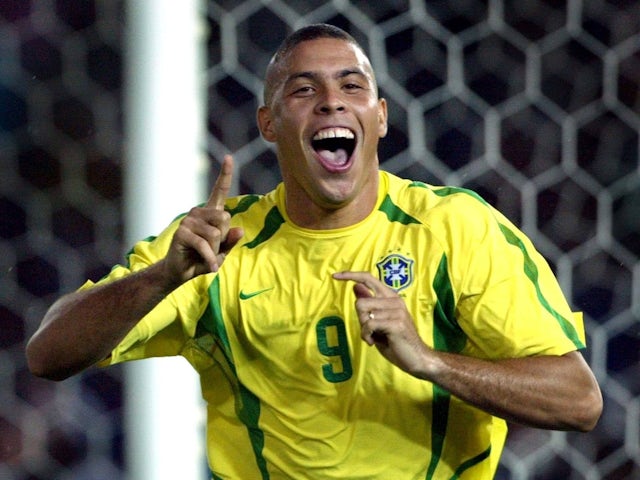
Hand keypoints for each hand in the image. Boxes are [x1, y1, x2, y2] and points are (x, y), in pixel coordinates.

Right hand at [163, 154, 243, 285]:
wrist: (181, 272)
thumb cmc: (202, 259)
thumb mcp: (222, 252)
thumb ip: (231, 241)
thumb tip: (240, 230)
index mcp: (210, 214)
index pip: (219, 191)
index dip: (225, 174)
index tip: (229, 157)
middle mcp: (198, 213)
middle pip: (225, 220)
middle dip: (223, 239)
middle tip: (212, 249)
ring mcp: (188, 221)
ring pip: (216, 234)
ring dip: (215, 251)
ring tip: (205, 256)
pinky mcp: (182, 232)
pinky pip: (205, 245)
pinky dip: (210, 259)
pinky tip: (209, 268)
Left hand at [333, 271, 429, 375]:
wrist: (417, 358)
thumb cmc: (396, 341)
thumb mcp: (378, 321)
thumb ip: (369, 304)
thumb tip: (355, 287)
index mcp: (391, 297)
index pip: (368, 278)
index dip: (350, 275)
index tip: (335, 276)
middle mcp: (395, 300)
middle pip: (360, 302)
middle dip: (360, 320)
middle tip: (371, 331)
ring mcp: (397, 310)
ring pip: (364, 314)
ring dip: (365, 330)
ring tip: (376, 337)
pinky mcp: (396, 323)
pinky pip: (369, 325)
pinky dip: (367, 336)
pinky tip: (375, 342)